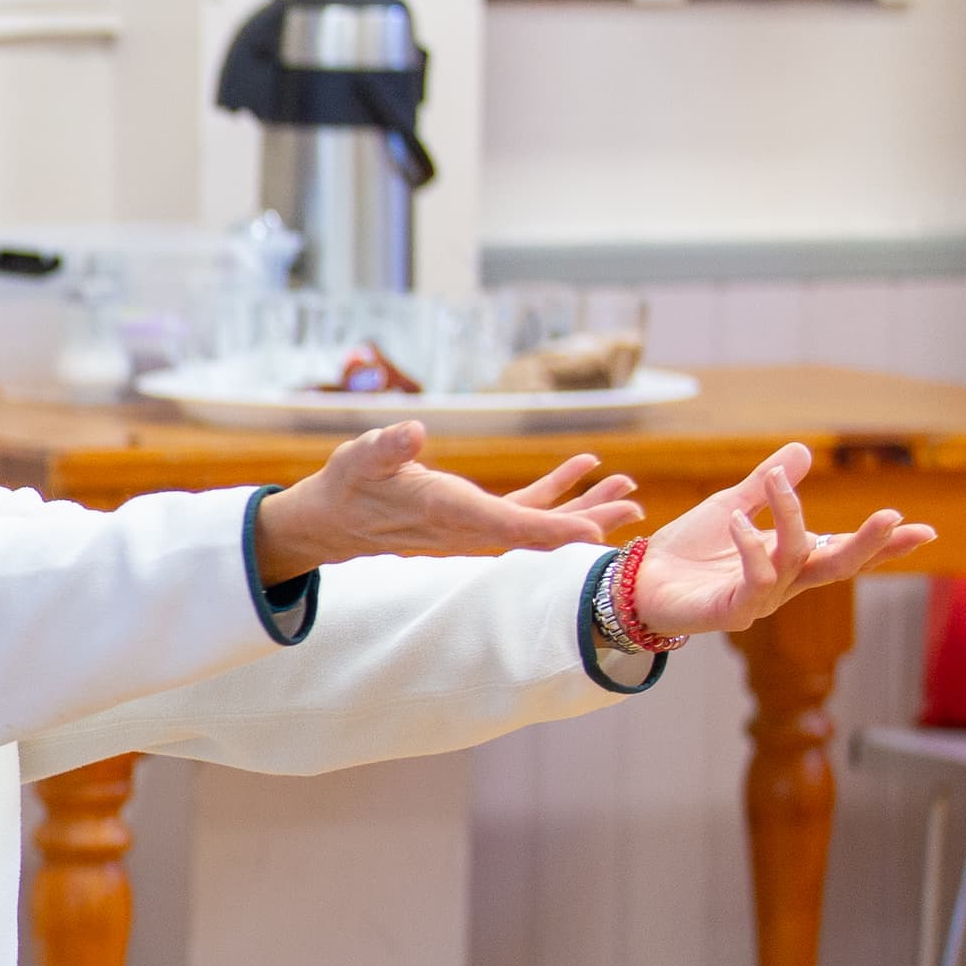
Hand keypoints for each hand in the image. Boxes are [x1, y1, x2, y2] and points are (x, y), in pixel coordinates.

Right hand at [248, 424, 640, 586]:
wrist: (332, 520)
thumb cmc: (346, 486)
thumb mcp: (360, 458)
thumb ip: (387, 447)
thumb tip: (414, 431)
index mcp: (446, 513)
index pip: (508, 527)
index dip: (553, 530)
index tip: (593, 534)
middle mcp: (468, 528)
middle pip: (538, 534)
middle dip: (588, 523)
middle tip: (633, 509)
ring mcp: (474, 527)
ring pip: (540, 526)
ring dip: (584, 510)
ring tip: (628, 492)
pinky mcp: (473, 518)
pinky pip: (524, 512)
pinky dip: (557, 494)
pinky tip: (584, 469)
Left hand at [621, 443, 935, 637]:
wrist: (634, 580)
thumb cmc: (684, 551)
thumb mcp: (730, 506)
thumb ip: (767, 486)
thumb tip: (802, 451)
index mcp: (790, 560)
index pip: (845, 550)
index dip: (884, 545)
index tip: (925, 530)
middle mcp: (783, 584)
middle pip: (839, 567)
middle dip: (868, 544)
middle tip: (893, 517)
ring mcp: (760, 601)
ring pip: (795, 560)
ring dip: (788, 516)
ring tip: (771, 479)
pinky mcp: (731, 612)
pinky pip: (756, 580)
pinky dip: (751, 547)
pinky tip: (739, 520)